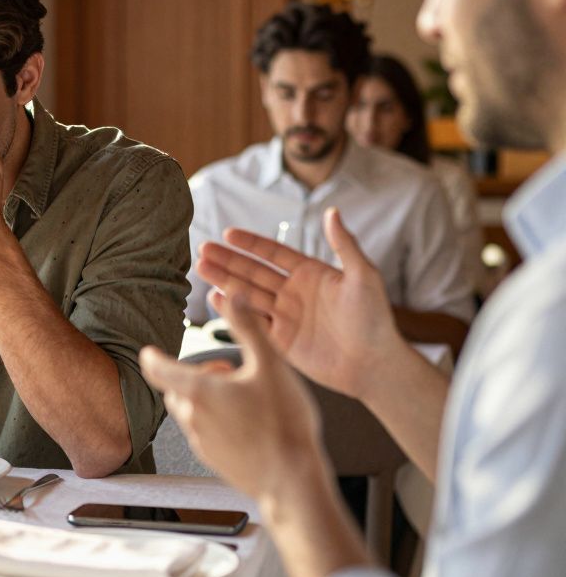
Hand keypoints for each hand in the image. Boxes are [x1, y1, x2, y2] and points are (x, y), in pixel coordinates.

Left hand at [141, 289, 325, 502]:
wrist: (293, 482)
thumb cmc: (284, 425)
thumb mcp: (270, 365)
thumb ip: (249, 327)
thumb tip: (233, 296)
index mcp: (199, 392)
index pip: (156, 369)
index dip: (151, 357)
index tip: (149, 351)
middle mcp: (192, 418)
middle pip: (175, 390)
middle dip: (193, 376)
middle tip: (228, 372)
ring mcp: (201, 443)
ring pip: (190, 412)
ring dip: (204, 399)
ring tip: (241, 397)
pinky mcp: (214, 461)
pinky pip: (204, 434)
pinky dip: (215, 422)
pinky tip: (247, 423)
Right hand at [196, 207, 407, 399]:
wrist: (373, 364)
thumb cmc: (375, 319)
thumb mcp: (363, 276)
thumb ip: (344, 245)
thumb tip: (332, 212)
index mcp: (311, 274)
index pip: (274, 253)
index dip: (251, 244)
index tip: (228, 234)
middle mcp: (294, 293)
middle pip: (253, 272)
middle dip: (228, 261)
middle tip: (203, 250)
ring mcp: (285, 317)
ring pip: (247, 294)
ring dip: (224, 281)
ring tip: (201, 268)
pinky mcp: (279, 341)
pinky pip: (250, 322)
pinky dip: (232, 310)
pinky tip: (214, 298)